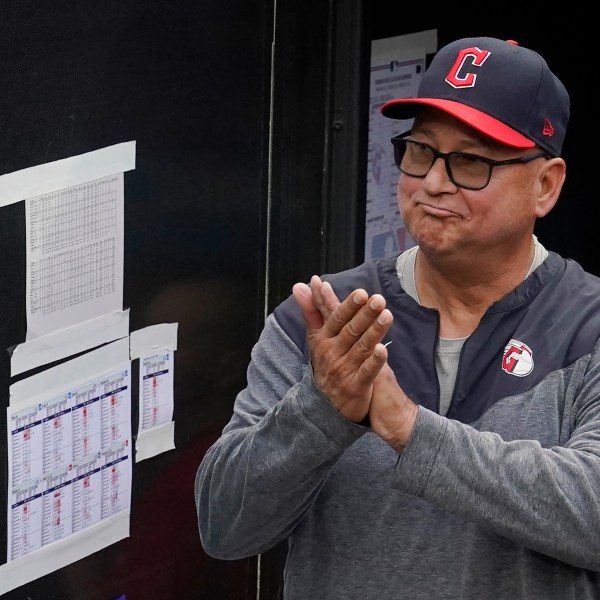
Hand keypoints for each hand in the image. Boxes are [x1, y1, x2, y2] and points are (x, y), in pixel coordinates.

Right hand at [292, 276, 391, 422]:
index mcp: (323, 339)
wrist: (325, 404)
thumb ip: (311, 311)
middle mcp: (332, 353)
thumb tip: (300, 285)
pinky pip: (366, 372)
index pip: (336, 319)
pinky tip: (384, 350)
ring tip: (387, 316)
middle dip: (364, 314)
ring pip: (361, 348)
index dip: (349, 306)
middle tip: (378, 300)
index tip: (361, 293)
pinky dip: (375, 362)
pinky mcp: (356, 386)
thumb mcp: (316, 337)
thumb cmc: (326, 363)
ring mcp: (344, 370)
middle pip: (350, 331)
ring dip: (374, 331)